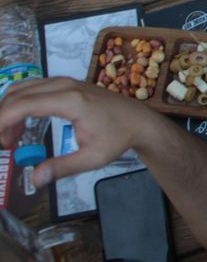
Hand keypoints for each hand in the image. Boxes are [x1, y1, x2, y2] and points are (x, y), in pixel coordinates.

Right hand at [0, 78, 161, 186]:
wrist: (139, 120)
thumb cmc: (118, 138)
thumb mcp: (93, 157)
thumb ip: (63, 167)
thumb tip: (35, 179)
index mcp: (70, 101)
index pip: (23, 105)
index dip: (0, 121)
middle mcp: (65, 85)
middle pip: (17, 94)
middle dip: (1, 119)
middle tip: (3, 146)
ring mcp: (65, 82)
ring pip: (22, 89)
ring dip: (9, 112)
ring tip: (10, 141)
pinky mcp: (65, 84)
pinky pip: (32, 89)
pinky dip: (20, 105)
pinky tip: (21, 127)